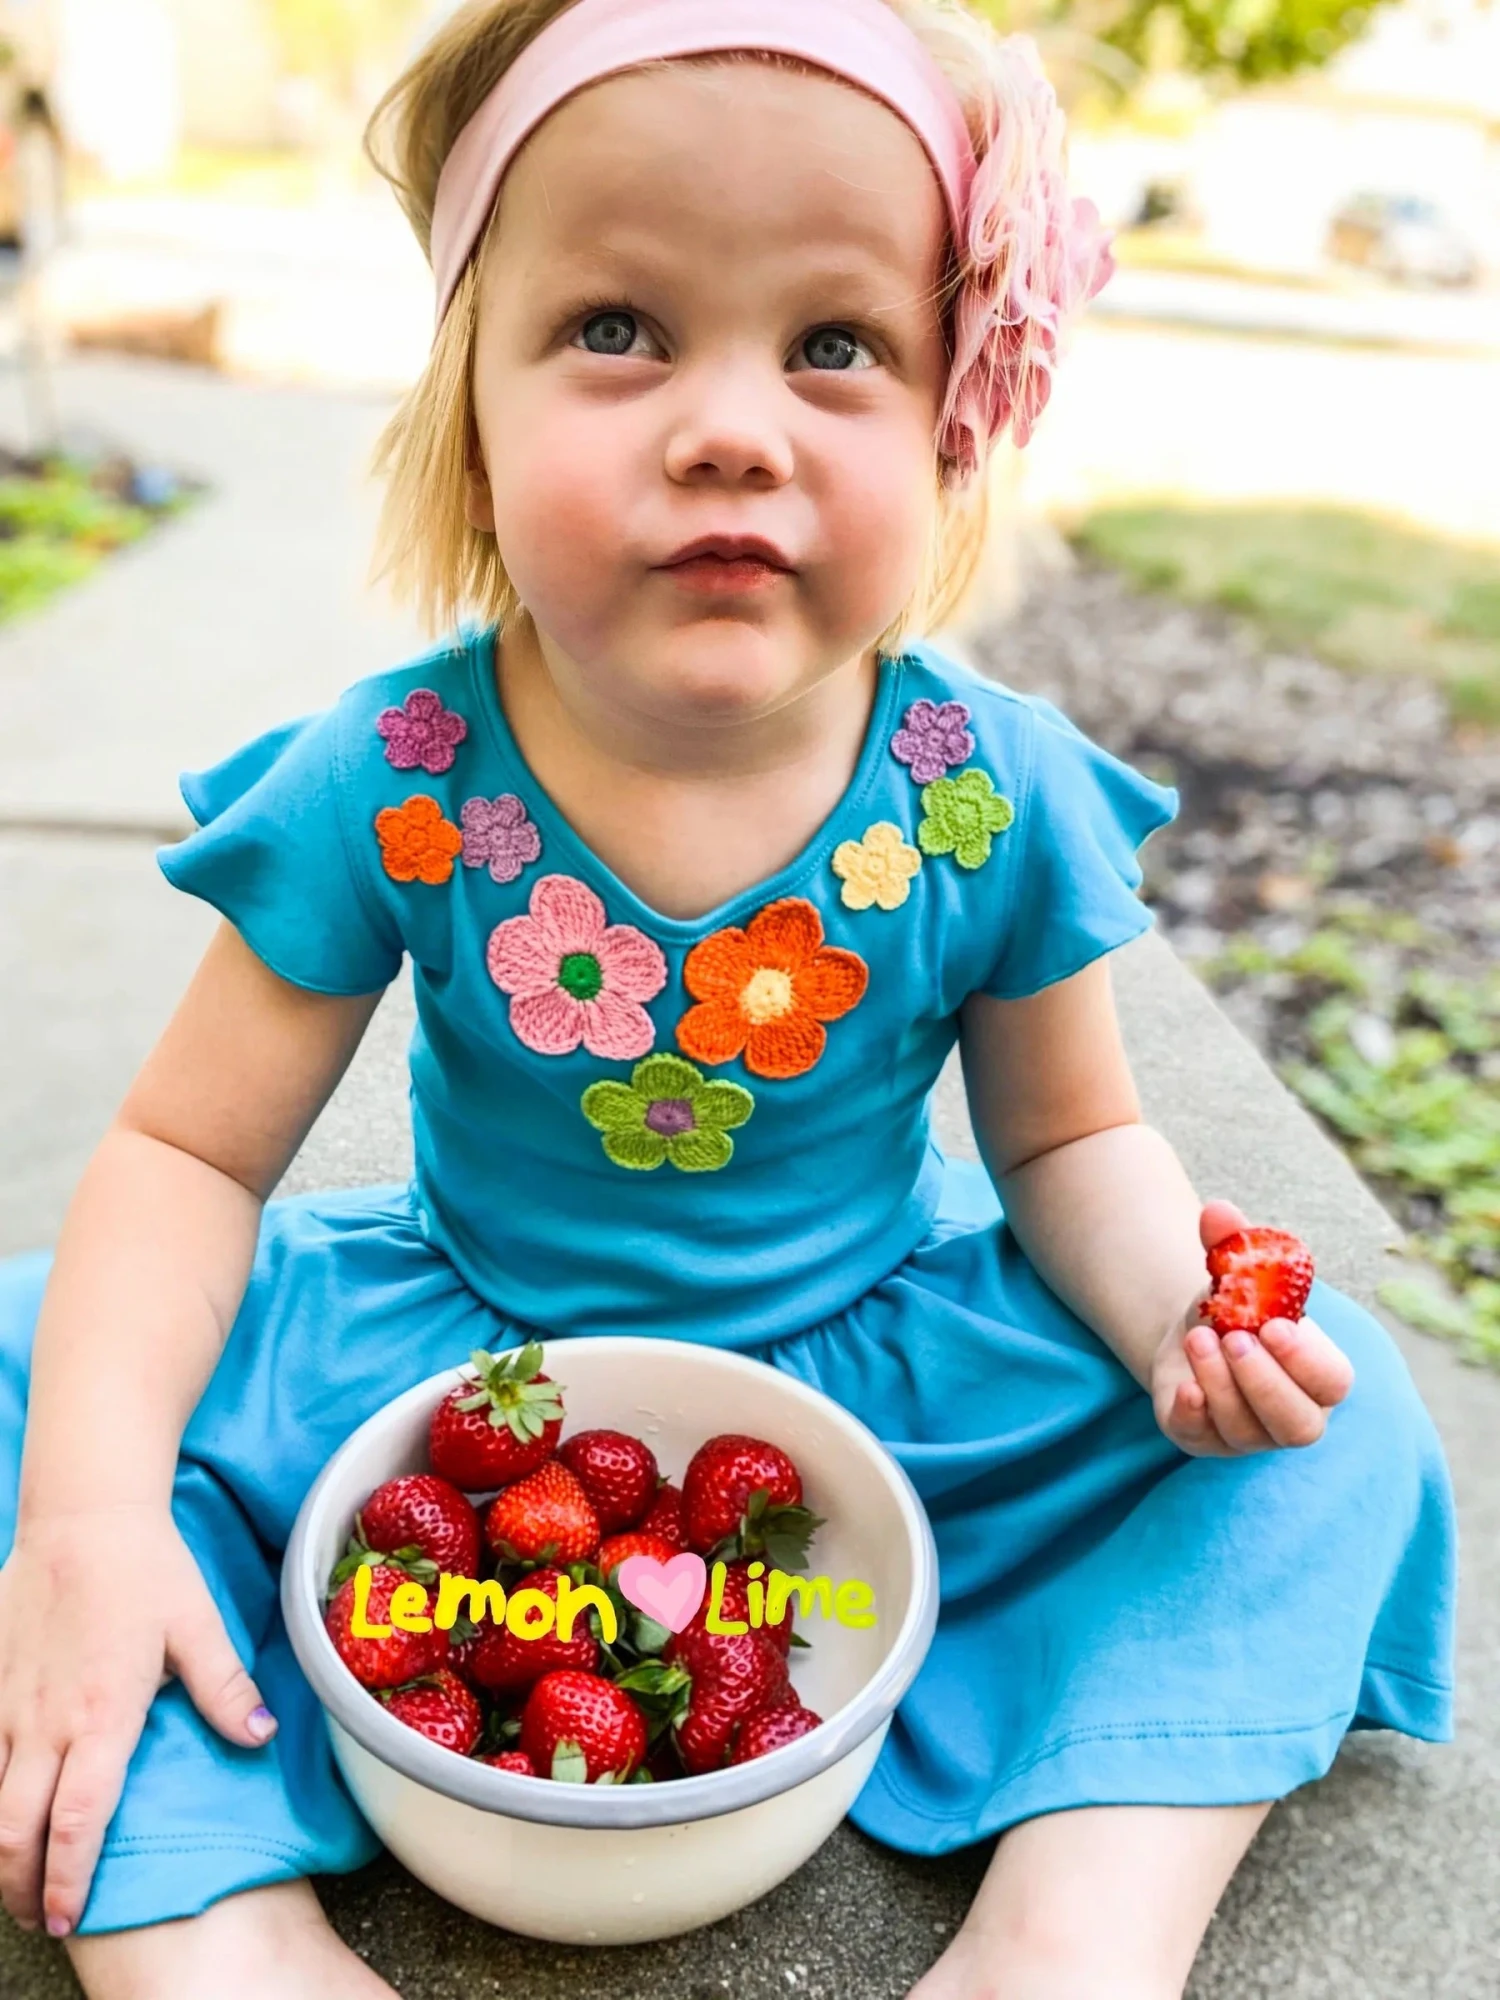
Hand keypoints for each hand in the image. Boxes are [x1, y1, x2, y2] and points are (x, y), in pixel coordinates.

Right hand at [0, 1503, 274, 1938]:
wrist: (84, 1516)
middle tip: (42, 1916)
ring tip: (14, 1884)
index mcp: (103, 1714)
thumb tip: (261, 1734)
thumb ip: (225, 1687)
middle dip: (20, 1885)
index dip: (69, 1876)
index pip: (78, 1819)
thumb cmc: (147, 1570)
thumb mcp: (199, 1625)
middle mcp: (44, 1720)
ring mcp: (6, 1703)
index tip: (71, 1914)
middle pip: (14, 1829)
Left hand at [1152, 1201, 1353, 1456]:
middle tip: (1235, 1338)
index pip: (1332, 1383)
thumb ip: (1234, 1243)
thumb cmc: (1239, 1305)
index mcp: (1318, 1375)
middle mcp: (1292, 1414)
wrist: (1196, 1331)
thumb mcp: (1237, 1272)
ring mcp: (1249, 1435)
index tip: (1275, 1326)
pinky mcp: (1205, 1440)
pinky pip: (1202, 1440)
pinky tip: (1184, 1387)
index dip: (1307, 1361)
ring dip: (1221, 1384)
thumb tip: (1218, 1210)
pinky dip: (1193, 1415)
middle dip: (1264, 1382)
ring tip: (1198, 1338)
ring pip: (1247, 1431)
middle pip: (1298, 1425)